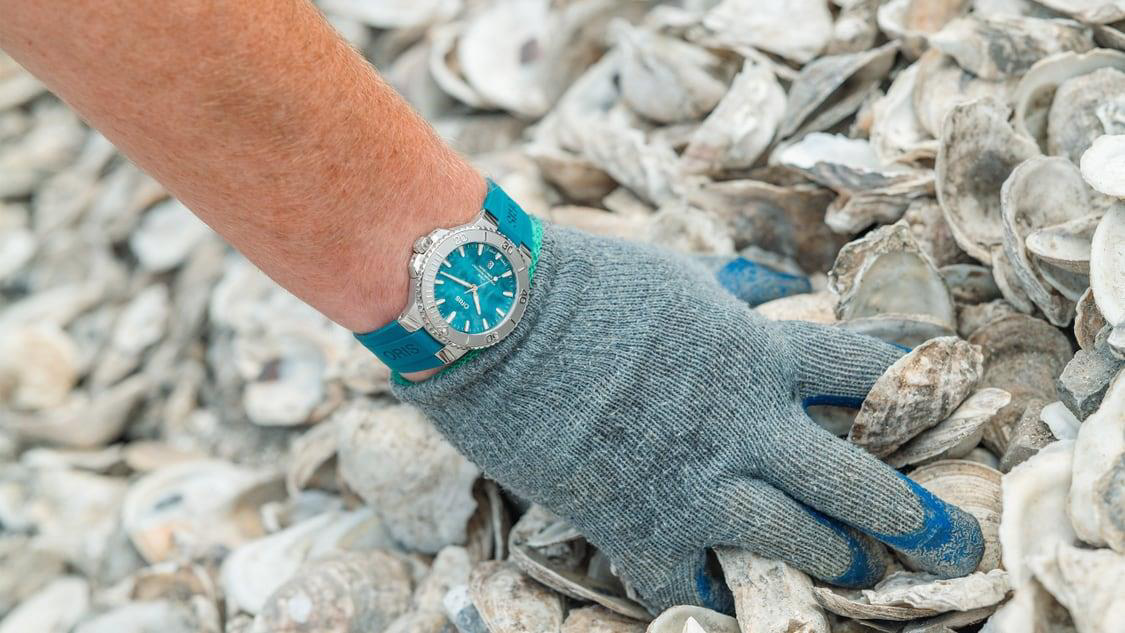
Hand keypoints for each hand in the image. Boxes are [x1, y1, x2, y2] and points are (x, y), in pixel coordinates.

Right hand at [397, 223, 983, 613]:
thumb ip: (730, 287)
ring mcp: (695, 481)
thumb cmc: (583, 283)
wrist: (497, 321)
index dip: (911, 387)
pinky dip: (711, 604)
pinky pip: (687, 589)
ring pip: (796, 539)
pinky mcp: (637, 524)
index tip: (943, 402)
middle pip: (855, 477)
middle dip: (913, 516)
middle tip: (952, 542)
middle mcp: (744, 424)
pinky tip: (731, 614)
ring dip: (835, 562)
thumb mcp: (675, 274)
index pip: (862, 371)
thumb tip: (768, 278)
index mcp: (757, 353)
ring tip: (857, 575)